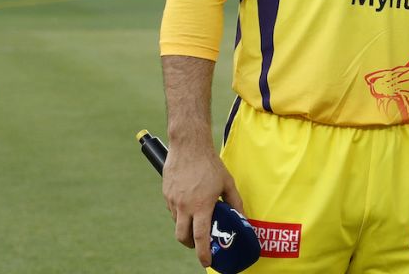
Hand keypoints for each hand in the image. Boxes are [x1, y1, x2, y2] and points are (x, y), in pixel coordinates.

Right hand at [162, 144, 243, 267]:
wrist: (189, 146)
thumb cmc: (210, 164)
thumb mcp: (227, 182)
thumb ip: (235, 202)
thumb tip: (242, 217)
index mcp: (201, 205)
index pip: (200, 237)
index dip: (203, 253)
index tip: (206, 262)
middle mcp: (184, 206)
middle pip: (182, 237)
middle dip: (190, 245)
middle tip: (198, 244)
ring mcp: (173, 200)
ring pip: (176, 223)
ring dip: (185, 226)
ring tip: (196, 218)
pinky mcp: (166, 194)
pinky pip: (172, 210)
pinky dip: (179, 213)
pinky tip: (189, 202)